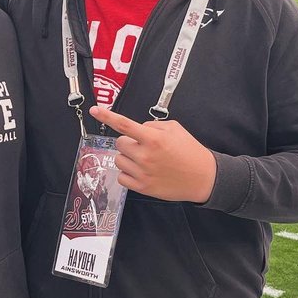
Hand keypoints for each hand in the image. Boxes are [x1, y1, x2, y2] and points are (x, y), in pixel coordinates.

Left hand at [90, 106, 216, 202]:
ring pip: (119, 160)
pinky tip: (141, 171)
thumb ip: (152, 126)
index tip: (94, 110)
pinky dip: (128, 173)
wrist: (202, 177)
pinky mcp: (142, 187)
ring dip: (128, 158)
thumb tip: (137, 129)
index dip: (106, 116)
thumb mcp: (175, 128)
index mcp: (153, 138)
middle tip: (143, 146)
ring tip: (145, 160)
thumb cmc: (189, 151)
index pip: (124, 124)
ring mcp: (142, 172)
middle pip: (119, 143)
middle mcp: (145, 155)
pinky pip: (121, 177)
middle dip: (129, 142)